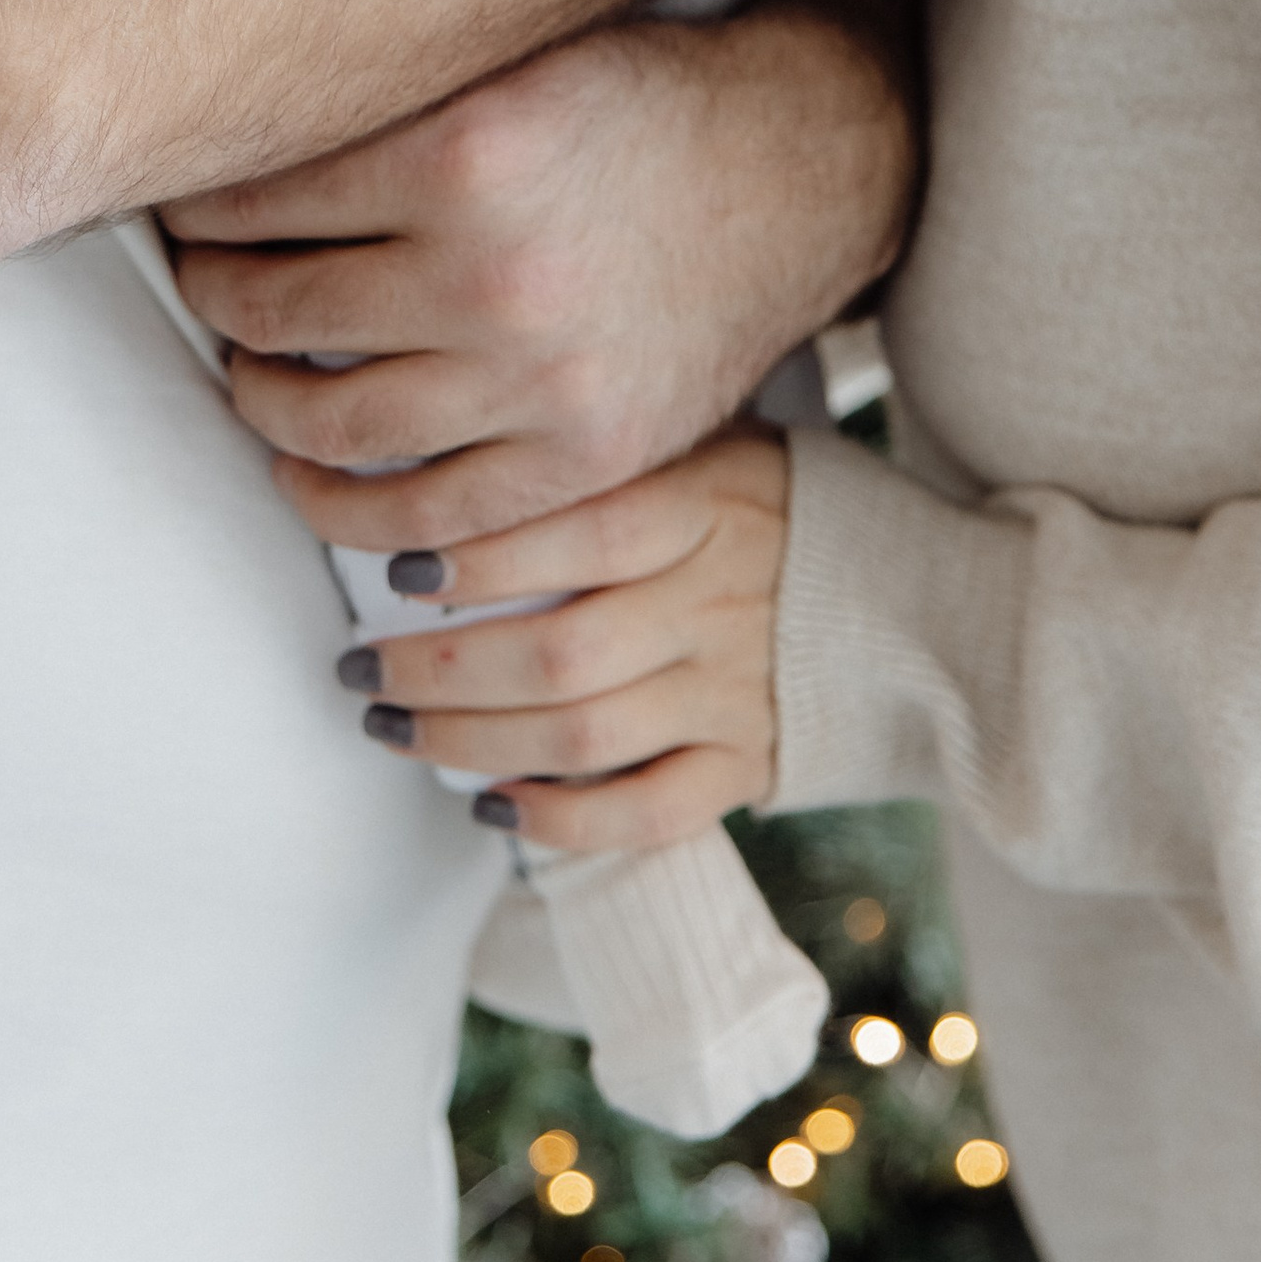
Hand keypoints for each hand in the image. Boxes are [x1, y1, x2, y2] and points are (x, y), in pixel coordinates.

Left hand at [163, 0, 911, 551]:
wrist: (798, 165)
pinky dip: (339, 506)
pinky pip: (422, 516)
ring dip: (258, 398)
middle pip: (273, 306)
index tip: (175, 203)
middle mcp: (493, 268)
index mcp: (462, 145)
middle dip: (209, 294)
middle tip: (195, 281)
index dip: (195, 201)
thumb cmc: (630, 96)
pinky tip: (307, 473)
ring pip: (326, 420)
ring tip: (245, 370)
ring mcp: (539, 378)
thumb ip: (379, 97)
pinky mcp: (583, 458)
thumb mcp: (506, 58)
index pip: (257, 193)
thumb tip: (220, 130)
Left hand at [339, 430, 788, 851]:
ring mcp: (734, 693)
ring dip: (467, 741)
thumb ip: (605, 451)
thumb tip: (448, 449)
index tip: (397, 567)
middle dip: (438, 668)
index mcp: (706, 503)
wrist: (902, 601)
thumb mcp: (703, 442)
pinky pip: (648, 812)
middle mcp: (719, 601)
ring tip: (390, 723)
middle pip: (560, 652)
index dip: (481, 554)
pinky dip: (562, 819)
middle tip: (358, 663)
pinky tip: (492, 803)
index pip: (581, 530)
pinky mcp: (746, 767)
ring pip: (583, 737)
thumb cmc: (759, 505)